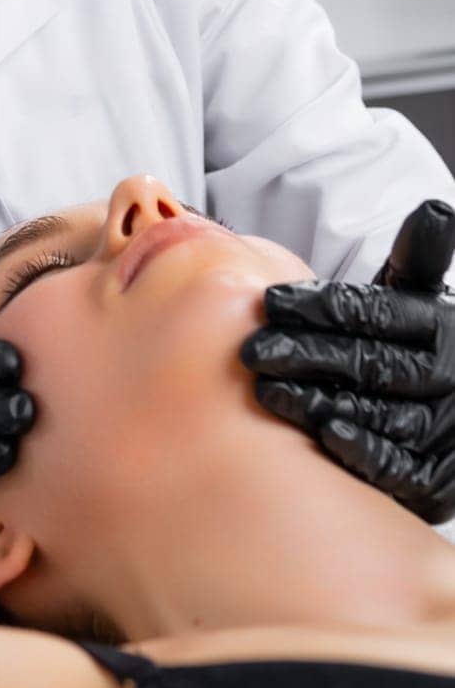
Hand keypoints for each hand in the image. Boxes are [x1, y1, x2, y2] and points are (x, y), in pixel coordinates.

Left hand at [239, 200, 454, 523]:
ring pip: (375, 411)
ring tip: (267, 392)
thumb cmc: (418, 347)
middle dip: (307, 355)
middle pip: (368, 362)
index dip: (322, 306)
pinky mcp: (435, 476)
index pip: (375, 312)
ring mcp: (442, 428)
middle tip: (252, 349)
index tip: (272, 300)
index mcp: (439, 327)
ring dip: (319, 402)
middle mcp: (445, 376)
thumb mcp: (421, 300)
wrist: (454, 417)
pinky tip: (322, 433)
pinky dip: (360, 448)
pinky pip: (397, 463)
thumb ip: (418, 259)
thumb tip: (434, 211)